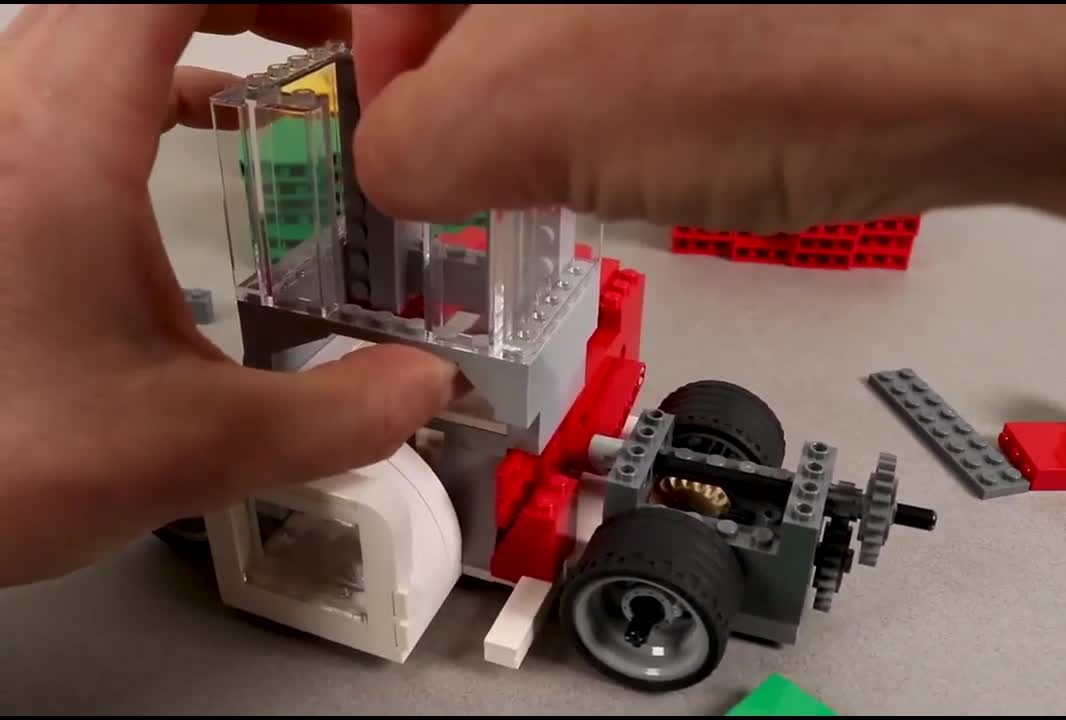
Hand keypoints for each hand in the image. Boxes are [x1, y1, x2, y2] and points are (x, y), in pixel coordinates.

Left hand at [0, 4, 461, 587]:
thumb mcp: (185, 447)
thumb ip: (332, 418)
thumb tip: (428, 387)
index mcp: (61, 138)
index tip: (345, 20)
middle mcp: (7, 107)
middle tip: (347, 38)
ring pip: (99, 21)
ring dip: (203, 23)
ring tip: (295, 62)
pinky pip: (74, 71)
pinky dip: (153, 70)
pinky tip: (204, 125)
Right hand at [351, 4, 1065, 232]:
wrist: (952, 65)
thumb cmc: (768, 64)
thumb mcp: (526, 119)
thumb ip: (410, 146)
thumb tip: (390, 169)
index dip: (384, 68)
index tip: (410, 150)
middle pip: (466, 20)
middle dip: (466, 101)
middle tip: (495, 177)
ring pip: (541, 40)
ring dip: (543, 113)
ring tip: (592, 161)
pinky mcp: (703, 14)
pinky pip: (612, 54)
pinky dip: (608, 109)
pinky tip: (653, 141)